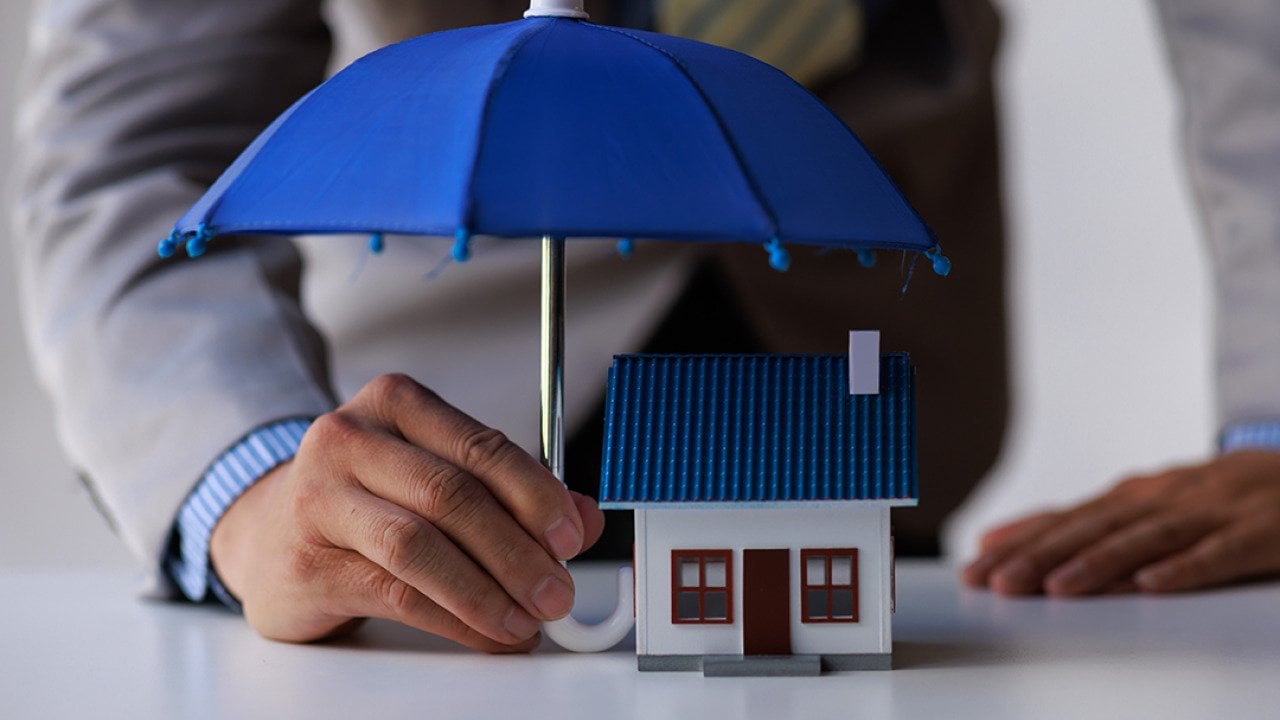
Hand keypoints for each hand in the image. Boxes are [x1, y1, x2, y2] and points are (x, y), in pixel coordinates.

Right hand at [209, 373, 604, 649]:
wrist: (265, 533)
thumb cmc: (365, 499)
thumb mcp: (436, 477)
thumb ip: (512, 494)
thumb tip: (586, 519)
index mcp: (395, 403)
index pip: (481, 446)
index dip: (536, 495)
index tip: (572, 535)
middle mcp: (349, 439)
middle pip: (452, 495)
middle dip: (518, 550)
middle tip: (556, 591)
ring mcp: (319, 498)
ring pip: (419, 545)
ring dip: (486, 590)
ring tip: (527, 620)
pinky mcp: (306, 561)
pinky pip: (393, 592)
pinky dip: (451, 617)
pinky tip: (484, 632)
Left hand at [962, 450, 1279, 595]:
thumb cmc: (1211, 500)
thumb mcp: (1139, 506)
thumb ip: (1073, 524)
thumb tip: (996, 538)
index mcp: (1132, 497)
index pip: (1064, 521)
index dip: (1017, 546)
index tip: (973, 569)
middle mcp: (1162, 499)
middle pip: (1094, 528)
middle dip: (1041, 556)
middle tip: (999, 583)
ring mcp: (1209, 514)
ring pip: (1146, 538)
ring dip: (1099, 563)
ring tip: (1058, 588)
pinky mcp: (1257, 533)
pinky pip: (1219, 553)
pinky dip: (1185, 568)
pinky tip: (1153, 586)